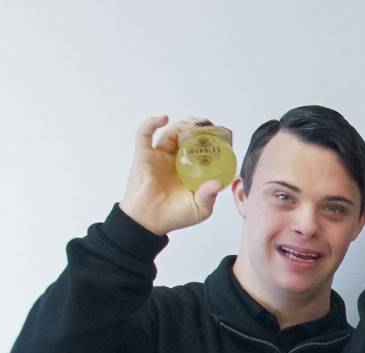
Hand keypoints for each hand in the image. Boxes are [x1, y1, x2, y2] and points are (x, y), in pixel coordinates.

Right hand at [119, 116, 227, 235]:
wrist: (148, 222)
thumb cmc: (174, 216)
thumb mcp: (200, 208)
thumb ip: (209, 195)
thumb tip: (217, 183)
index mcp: (190, 170)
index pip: (202, 148)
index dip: (210, 140)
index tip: (221, 135)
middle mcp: (175, 160)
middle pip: (187, 137)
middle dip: (199, 128)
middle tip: (209, 125)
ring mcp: (159, 156)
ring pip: (171, 132)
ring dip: (183, 124)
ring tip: (194, 123)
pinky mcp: (143, 155)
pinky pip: (144, 134)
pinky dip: (151, 123)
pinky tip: (163, 118)